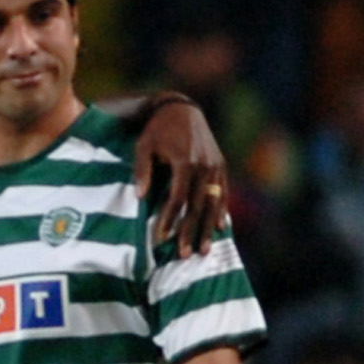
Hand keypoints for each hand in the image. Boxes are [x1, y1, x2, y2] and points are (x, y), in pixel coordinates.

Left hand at [134, 102, 228, 259]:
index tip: (161, 239)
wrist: (181, 108)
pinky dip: (221, 210)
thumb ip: (142, 171)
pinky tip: (220, 228)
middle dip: (191, 232)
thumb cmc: (156, 130)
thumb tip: (140, 197)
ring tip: (204, 250)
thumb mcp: (144, 147)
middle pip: (198, 206)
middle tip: (185, 255)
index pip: (177, 199)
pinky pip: (223, 192)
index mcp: (185, 162)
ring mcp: (216, 166)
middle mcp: (204, 166)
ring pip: (214, 202)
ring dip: (208, 228)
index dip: (169, 220)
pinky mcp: (221, 164)